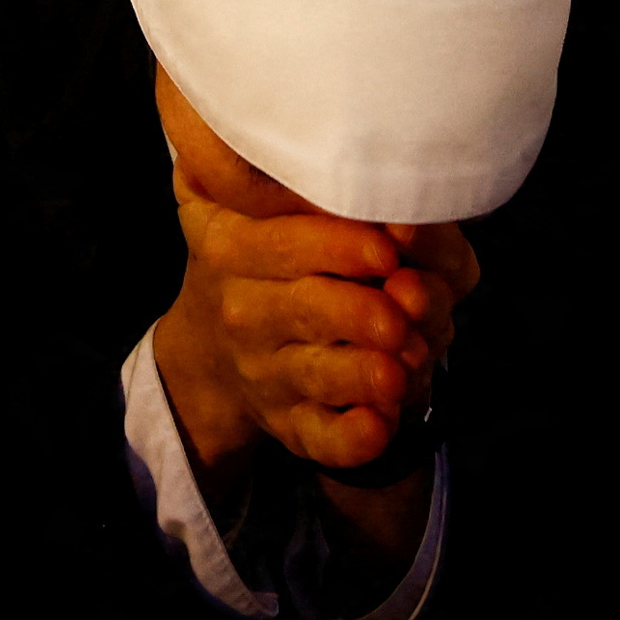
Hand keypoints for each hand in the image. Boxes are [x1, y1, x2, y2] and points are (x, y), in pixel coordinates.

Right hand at [148, 81, 477, 488]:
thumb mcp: (252, 203)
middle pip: (304, 309)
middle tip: (403, 315)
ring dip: (360, 375)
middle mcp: (245, 310)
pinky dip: (349, 437)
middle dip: (357, 314)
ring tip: (401, 369)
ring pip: (313, 375)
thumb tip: (360, 186)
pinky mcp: (288, 423)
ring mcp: (266, 371)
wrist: (217, 343)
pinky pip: (316, 436)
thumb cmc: (265, 251)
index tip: (385, 249)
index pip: (281, 242)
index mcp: (232, 243)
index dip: (336, 245)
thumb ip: (294, 181)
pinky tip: (378, 426)